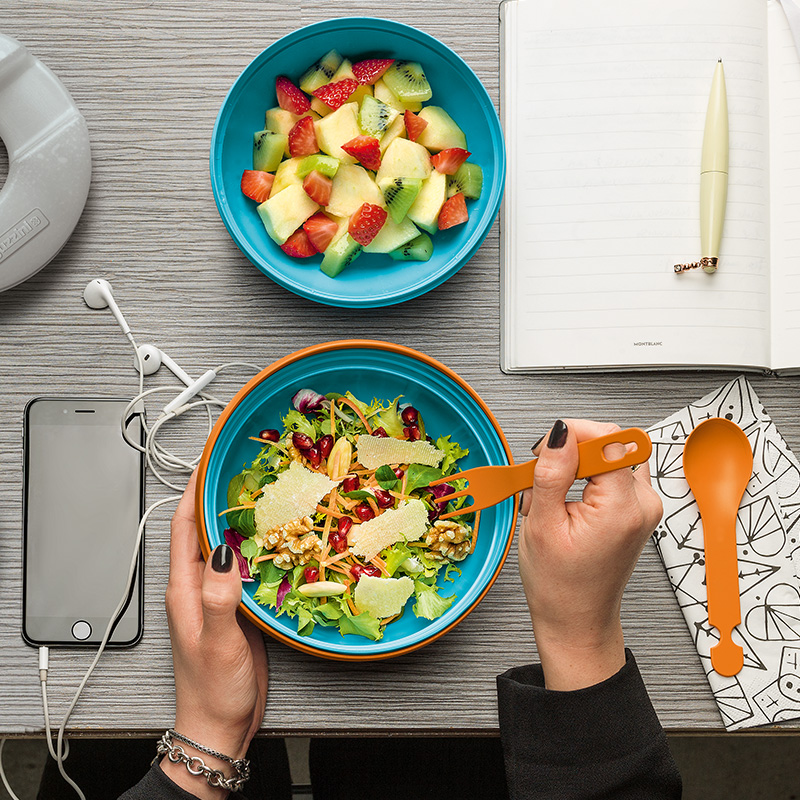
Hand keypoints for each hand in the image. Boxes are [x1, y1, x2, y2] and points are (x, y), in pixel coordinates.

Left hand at [162, 471, 267, 797]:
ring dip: (241, 519)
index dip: (194, 490)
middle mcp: (198, 587)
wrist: (220, 726)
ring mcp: (218, 596)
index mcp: (184, 589)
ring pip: (227, 546)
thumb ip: (219, 597)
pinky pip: (246, 567)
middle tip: (244, 469)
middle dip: (219, 496)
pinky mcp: (237, 608)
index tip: (209, 460)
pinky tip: (278, 540)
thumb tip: (224, 551)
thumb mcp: (215, 641)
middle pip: (205, 529)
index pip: (185, 527)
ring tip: (264, 493)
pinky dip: (259, 547)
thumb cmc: (211, 690)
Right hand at [519, 419, 661, 690]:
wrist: (576, 620)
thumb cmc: (559, 586)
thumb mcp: (542, 525)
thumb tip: (560, 433)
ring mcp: (644, 506)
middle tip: (543, 479)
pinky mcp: (637, 509)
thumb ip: (552, 473)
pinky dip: (586, 478)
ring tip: (554, 497)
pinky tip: (566, 502)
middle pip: (611, 444)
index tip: (547, 449)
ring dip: (577, 466)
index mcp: (623, 508)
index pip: (609, 438)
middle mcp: (643, 504)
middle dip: (571, 453)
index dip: (574, 434)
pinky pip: (613, 472)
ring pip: (610, 455)